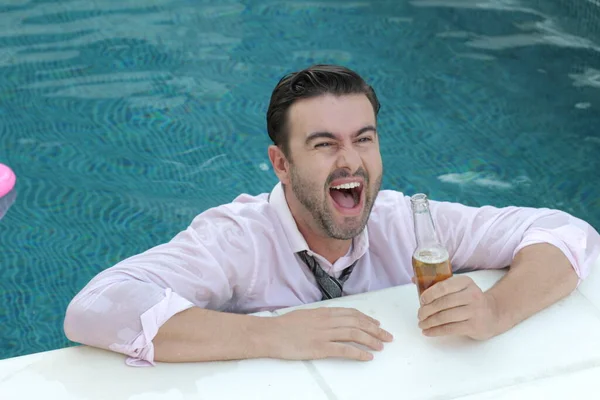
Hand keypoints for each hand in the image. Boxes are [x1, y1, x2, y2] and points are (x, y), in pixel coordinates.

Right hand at [264, 307, 393, 360]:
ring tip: (380, 346)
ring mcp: (323, 334)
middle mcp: (326, 320)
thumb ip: (320, 317)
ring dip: (370, 340)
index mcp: (323, 312)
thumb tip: (332, 320)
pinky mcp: (319, 348)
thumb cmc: (283, 326)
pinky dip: (358, 353)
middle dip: (375, 330)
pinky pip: (344, 349)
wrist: (269, 333)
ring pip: (354, 334)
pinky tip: (367, 357)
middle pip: (357, 323)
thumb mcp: (305, 315)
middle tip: (386, 336)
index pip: (351, 313)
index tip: (376, 324)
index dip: (367, 319)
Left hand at [415, 275, 499, 339]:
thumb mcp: (459, 288)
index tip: (421, 301)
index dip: (429, 294)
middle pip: (442, 303)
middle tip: (419, 315)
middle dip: (426, 310)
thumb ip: (439, 284)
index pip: (443, 287)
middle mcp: (472, 295)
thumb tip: (413, 279)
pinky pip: (450, 329)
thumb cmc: (470, 300)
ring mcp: (474, 311)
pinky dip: (436, 331)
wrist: (493, 314)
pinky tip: (428, 332)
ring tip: (421, 324)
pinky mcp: (474, 326)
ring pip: (445, 317)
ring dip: (429, 322)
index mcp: (465, 282)